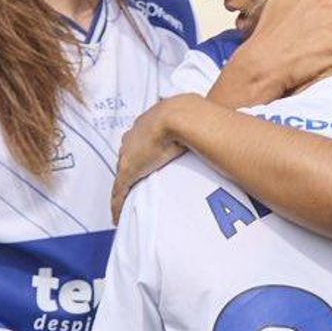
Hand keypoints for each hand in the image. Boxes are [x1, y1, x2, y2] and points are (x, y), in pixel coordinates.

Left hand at [111, 95, 196, 222]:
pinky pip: (119, 191)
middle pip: (127, 157)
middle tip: (134, 184)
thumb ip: (195, 124)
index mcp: (148, 123)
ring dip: (124, 188)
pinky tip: (117, 216)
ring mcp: (129, 155)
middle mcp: (134, 137)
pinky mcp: (128, 171)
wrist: (180, 117)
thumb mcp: (191, 118)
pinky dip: (117, 204)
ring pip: (121, 175)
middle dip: (129, 169)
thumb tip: (214, 124)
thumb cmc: (190, 115)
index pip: (139, 141)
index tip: (145, 161)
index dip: (142, 152)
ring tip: (125, 202)